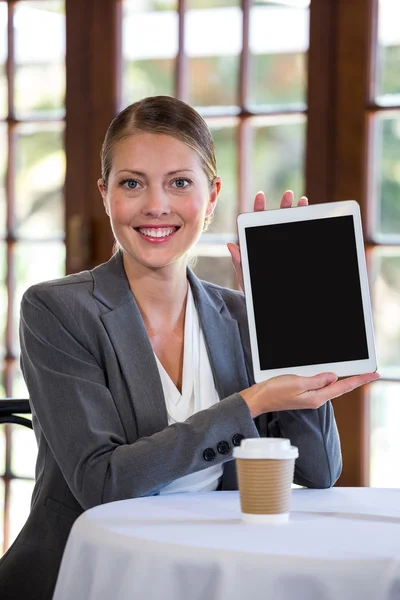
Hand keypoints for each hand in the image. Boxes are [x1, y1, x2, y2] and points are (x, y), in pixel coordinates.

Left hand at [227, 190, 307, 290]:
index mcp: (255, 243)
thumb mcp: (245, 275)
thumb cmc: (253, 288)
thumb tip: (230, 245)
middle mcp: (269, 242)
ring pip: (290, 226)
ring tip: (302, 201)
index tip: (261, 196)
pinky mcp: (293, 250)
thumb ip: (239, 261)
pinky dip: (304, 225)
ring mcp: (282, 245)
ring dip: (296, 212)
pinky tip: (309, 215)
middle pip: (276, 221)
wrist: (266, 301)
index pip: (256, 223)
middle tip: (288, 194)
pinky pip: (298, 236)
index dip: (258, 208)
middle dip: (283, 206)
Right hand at [239, 371, 379, 417]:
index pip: (343, 387)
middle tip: (368, 372)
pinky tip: (329, 374)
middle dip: (354, 379)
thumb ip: (317, 380)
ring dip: (341, 379)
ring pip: (330, 385)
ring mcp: (309, 397)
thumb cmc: (274, 392)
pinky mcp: (303, 394)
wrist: (259, 399)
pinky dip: (327, 378)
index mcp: (316, 397)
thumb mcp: (297, 382)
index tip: (373, 375)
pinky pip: (320, 385)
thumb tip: (333, 377)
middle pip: (340, 387)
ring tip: (353, 371)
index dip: (360, 380)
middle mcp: (315, 399)